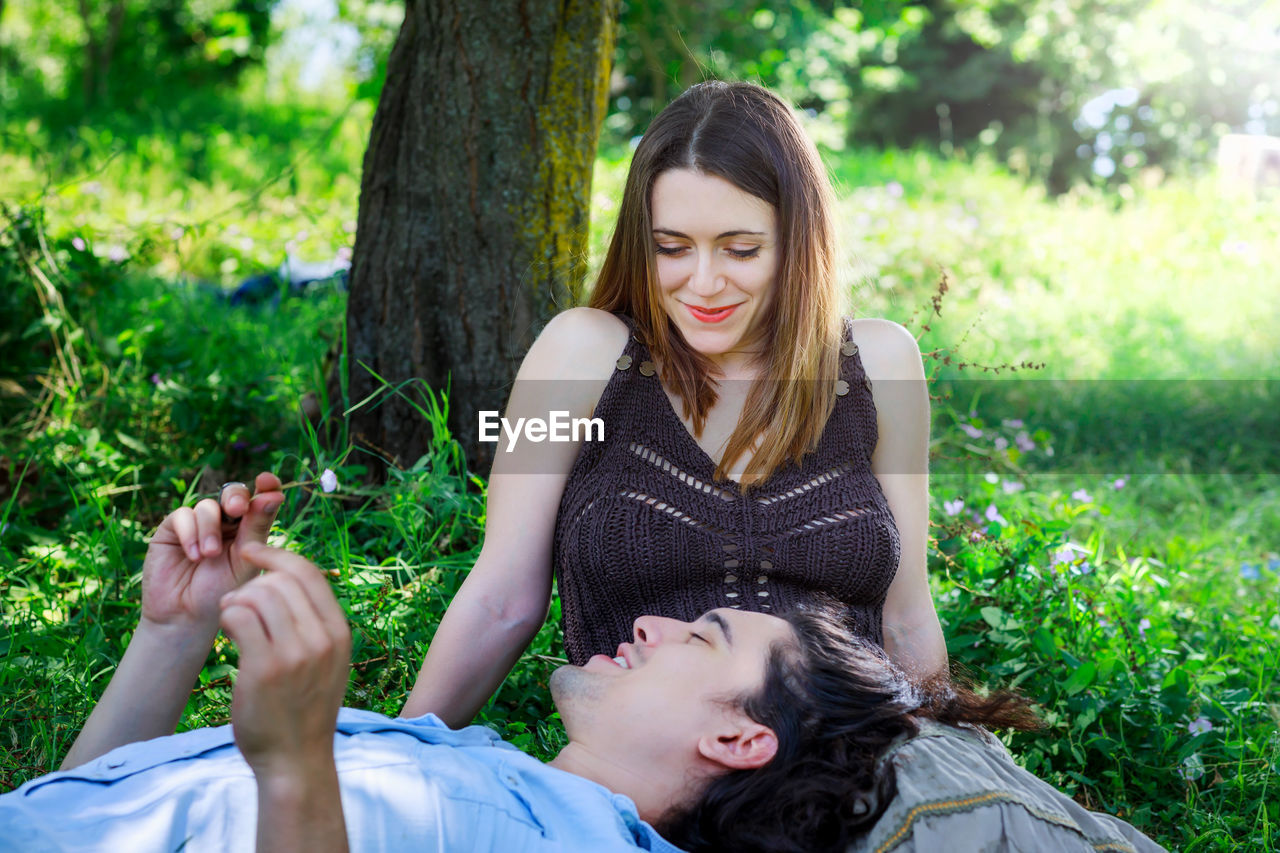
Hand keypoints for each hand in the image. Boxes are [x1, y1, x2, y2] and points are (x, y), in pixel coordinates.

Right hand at [140, 472, 284, 636]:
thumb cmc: (222, 593)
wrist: (186, 617)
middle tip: (237, 508)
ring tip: (209, 555)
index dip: (266, 486)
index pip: (260, 500)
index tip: (268, 480)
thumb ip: (256, 528)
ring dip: (210, 528)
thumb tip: (274, 494)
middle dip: (235, 497)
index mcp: (249, 529)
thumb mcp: (245, 560)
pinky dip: (190, 532)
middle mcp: (226, 523)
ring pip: (207, 505)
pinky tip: (194, 555)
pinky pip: (182, 515)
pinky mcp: (172, 530)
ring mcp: (198, 525)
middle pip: (233, 493)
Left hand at [218, 542, 350, 779]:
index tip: (253, 551)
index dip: (276, 555)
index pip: (308, 572)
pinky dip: (227, 616)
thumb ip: (314, 625)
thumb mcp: (325, 662)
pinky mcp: (265, 669)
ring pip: (258, 595)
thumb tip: (286, 580)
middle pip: (281, 579)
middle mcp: (322, 638)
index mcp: (338, 632)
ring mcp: (296, 653)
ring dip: (237, 600)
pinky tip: (226, 631)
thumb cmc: (303, 709)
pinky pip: (240, 617)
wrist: (296, 759)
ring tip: (230, 618)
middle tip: (238, 602)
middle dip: (253, 582)